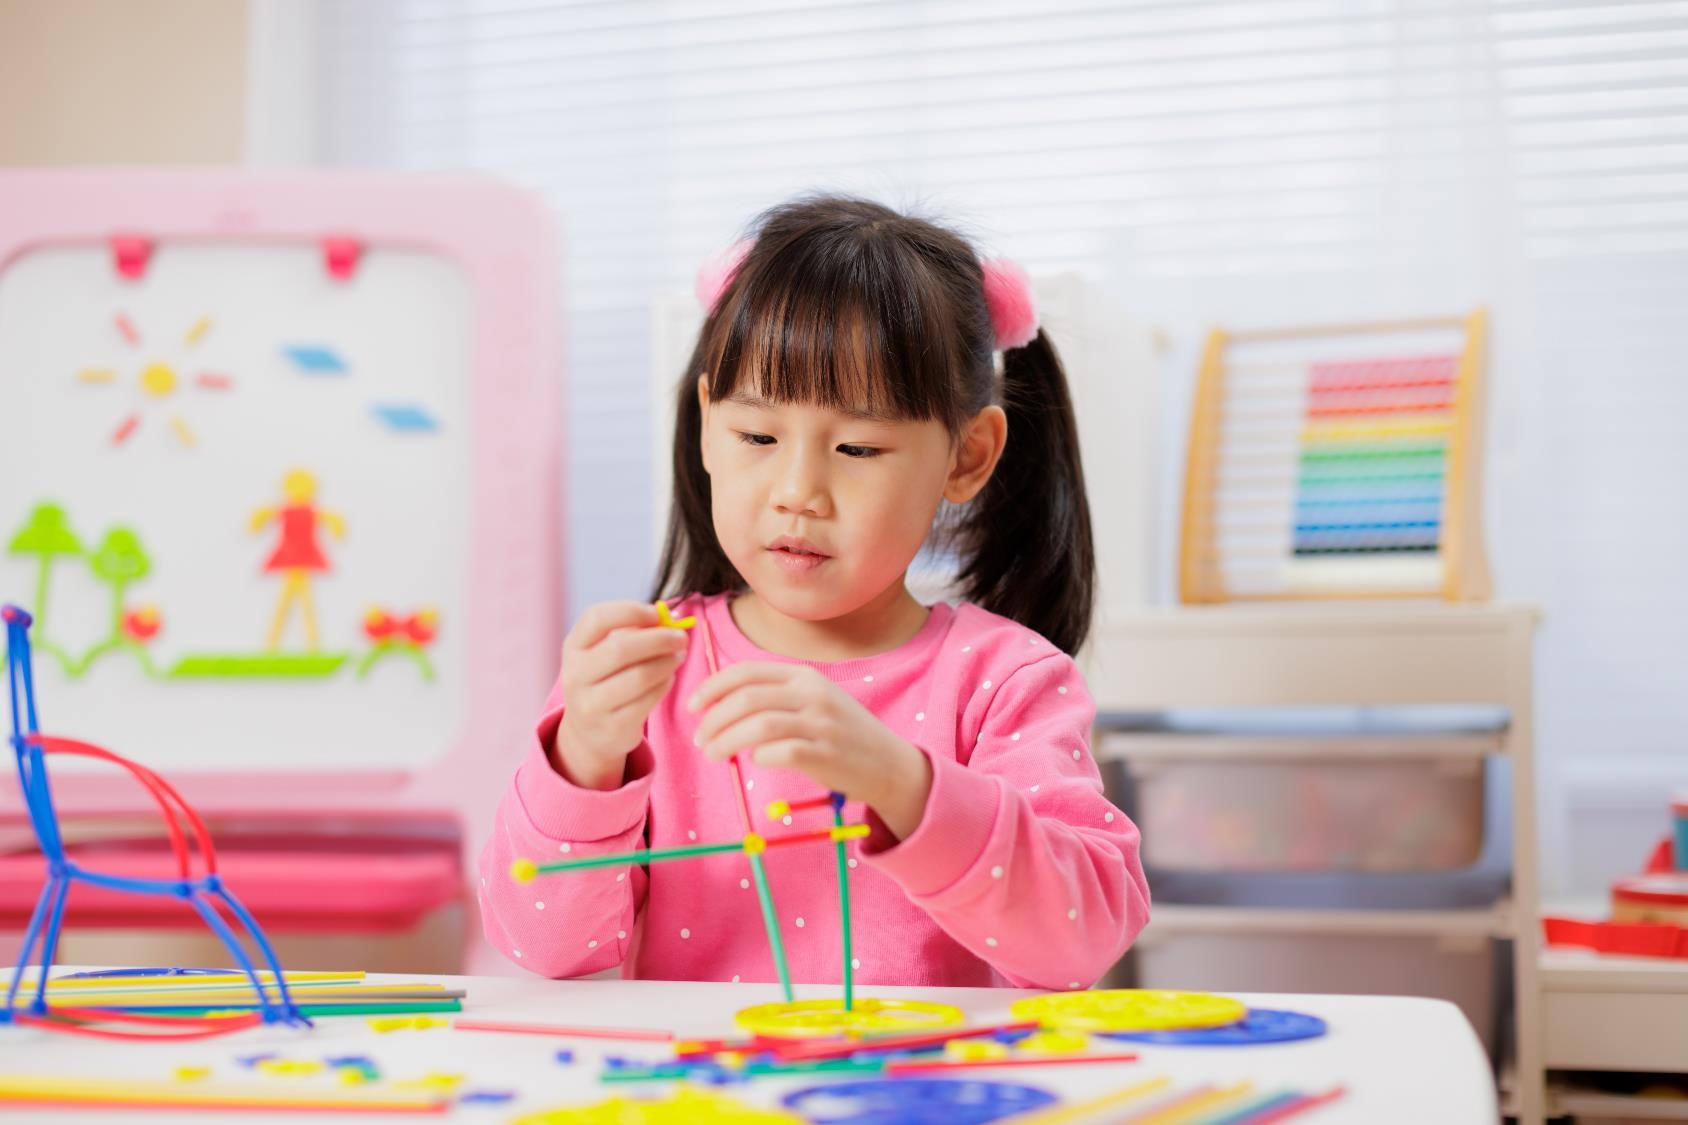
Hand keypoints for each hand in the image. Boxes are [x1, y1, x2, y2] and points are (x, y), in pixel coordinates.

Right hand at [553, 602, 689, 789]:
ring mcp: (591, 704)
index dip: (631, 611)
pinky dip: (665, 684)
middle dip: (658, 639)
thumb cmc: (605, 678)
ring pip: (639, 676)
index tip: (656, 613)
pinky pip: (648, 700)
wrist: (589, 731)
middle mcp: (575, 675)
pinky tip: (669, 677)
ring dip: (667, 662)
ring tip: (679, 655)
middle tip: (681, 637)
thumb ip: (631, 632)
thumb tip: (669, 618)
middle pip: (620, 649)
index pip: (596, 618)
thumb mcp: (604, 652)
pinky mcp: (612, 726)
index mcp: (573, 647)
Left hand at [688, 663, 933, 838]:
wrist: (889, 763)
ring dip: (726, 740)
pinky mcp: (826, 754)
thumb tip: (721, 705)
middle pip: (747, 698)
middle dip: (713, 719)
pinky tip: (753, 762)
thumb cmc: (842, 733)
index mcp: (804, 676)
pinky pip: (781, 752)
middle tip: (699, 740)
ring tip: (713, 754)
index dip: (713, 686)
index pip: (747, 671)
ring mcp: (821, 724)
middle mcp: (812, 694)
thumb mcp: (814, 700)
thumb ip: (775, 696)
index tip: (693, 706)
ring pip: (758, 725)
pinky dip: (759, 756)